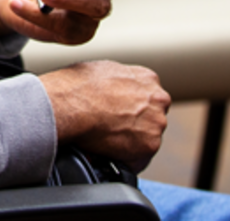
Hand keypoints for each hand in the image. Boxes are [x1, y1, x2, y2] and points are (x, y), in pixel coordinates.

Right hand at [40, 61, 169, 172]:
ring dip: (132, 142)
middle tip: (115, 128)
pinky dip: (125, 159)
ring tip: (108, 142)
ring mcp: (156, 122)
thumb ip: (118, 80)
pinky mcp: (150, 144)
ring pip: (148, 138)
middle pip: (153, 117)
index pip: (149, 97)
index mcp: (147, 78)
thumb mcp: (101, 69)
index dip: (134, 107)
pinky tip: (109, 153)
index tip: (122, 113)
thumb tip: (110, 89)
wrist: (72, 104)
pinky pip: (139, 158)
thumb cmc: (79, 86)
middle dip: (137, 124)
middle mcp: (158, 99)